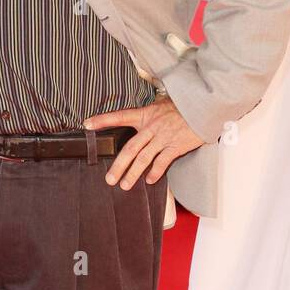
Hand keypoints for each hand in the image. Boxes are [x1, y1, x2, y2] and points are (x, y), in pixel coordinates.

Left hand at [83, 96, 204, 189]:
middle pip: (130, 148)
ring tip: (125, 185)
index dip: (102, 120)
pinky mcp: (176, 146)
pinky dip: (155, 172)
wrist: (203, 107)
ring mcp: (163, 137)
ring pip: (143, 158)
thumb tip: (138, 117)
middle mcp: (151, 127)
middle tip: (109, 179)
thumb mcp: (160, 103)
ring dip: (133, 173)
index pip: (119, 116)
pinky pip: (162, 161)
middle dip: (118, 165)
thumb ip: (147, 113)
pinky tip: (149, 180)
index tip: (87, 124)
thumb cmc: (182, 105)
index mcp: (144, 115)